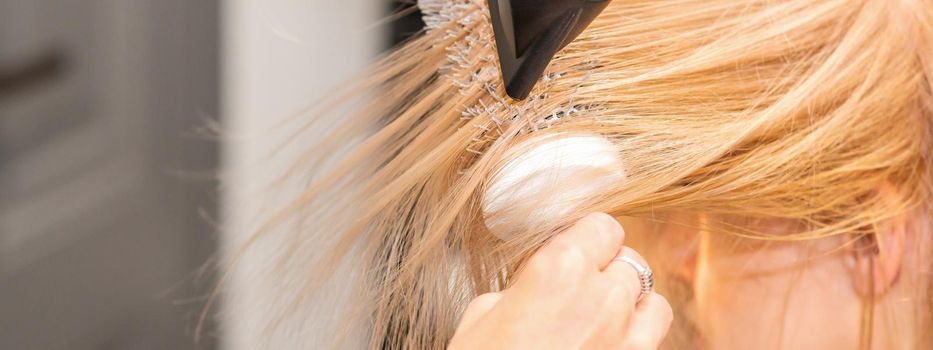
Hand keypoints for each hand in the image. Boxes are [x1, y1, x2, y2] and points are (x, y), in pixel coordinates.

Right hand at [449, 213, 672, 348]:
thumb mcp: (480, 317)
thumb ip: (519, 291)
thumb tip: (531, 288)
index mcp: (560, 270)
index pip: (602, 227)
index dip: (589, 238)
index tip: (576, 249)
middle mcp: (602, 298)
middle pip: (630, 261)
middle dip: (607, 272)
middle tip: (580, 290)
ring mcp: (626, 339)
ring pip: (653, 300)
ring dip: (633, 304)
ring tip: (604, 318)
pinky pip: (655, 339)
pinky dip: (640, 337)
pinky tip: (613, 345)